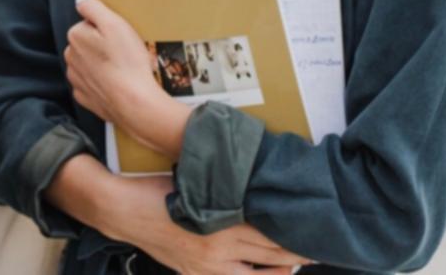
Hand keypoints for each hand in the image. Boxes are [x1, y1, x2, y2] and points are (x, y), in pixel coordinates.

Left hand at [65, 0, 189, 155]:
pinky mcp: (85, 98)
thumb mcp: (114, 24)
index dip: (107, 28)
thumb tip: (80, 0)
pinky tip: (116, 84)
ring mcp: (76, 79)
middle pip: (88, 44)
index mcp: (75, 36)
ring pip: (89, 64)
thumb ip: (93, 8)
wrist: (134, 103)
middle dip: (103, 46)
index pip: (89, 24)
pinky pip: (92, 84)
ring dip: (102, 65)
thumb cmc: (127, 61)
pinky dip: (102, 83)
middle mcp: (70, 57)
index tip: (120, 37)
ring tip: (123, 69)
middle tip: (125, 53)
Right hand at [98, 176, 309, 274]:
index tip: (319, 227)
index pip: (274, 232)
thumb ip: (229, 187)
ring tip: (300, 262)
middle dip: (300, 253)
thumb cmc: (159, 187)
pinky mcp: (195, 274)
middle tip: (322, 247)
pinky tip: (268, 274)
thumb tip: (260, 180)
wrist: (123, 209)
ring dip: (283, 270)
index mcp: (223, 220)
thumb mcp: (198, 182)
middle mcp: (220, 248)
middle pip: (273, 255)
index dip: (299, 233)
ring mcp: (208, 266)